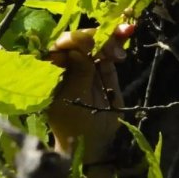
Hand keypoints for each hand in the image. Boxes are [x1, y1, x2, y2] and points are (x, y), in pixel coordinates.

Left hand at [45, 24, 132, 161]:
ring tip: (123, 37)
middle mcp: (68, 64)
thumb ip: (79, 74)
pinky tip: (126, 34)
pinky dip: (117, 43)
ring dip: (110, 37)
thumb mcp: (75, 99)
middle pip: (80, 42)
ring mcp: (86, 66)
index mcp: (52, 71)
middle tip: (111, 40)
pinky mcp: (104, 70)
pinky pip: (109, 53)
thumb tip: (80, 50)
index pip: (59, 48)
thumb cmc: (76, 124)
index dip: (73, 40)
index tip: (88, 41)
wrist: (94, 143)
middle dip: (95, 36)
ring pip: (96, 44)